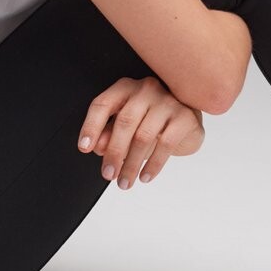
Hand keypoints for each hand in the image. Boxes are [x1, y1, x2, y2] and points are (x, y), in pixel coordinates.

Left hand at [76, 76, 205, 189]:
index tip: (84, 148)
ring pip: (143, 136)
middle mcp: (146, 89)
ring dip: (131, 164)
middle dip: (114, 153)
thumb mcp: (126, 127)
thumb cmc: (151, 122)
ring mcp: (167, 101)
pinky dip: (153, 164)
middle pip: (124, 122)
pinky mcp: (184, 117)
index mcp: (126, 88)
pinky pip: (165, 144)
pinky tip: (145, 176)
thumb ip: (109, 134)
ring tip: (125, 181)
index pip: (103, 104)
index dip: (91, 126)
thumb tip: (99, 147)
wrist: (186, 121)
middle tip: (108, 174)